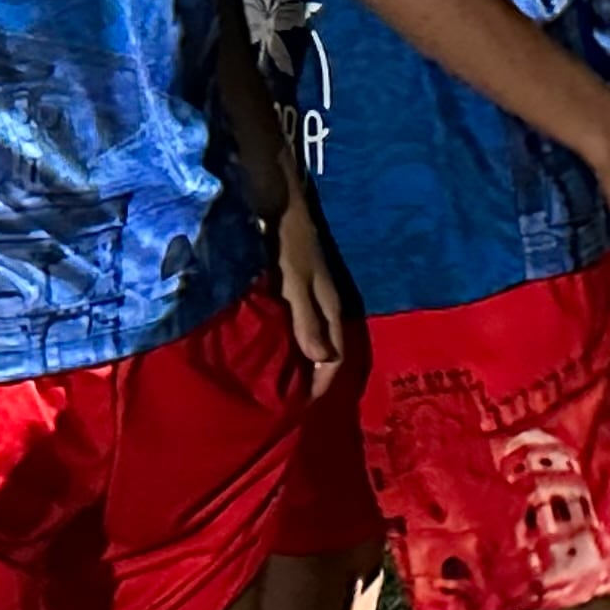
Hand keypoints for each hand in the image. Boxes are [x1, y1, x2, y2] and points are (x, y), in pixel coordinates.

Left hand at [274, 179, 351, 392]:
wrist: (281, 201)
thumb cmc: (287, 242)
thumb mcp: (295, 284)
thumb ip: (307, 321)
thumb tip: (324, 361)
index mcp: (332, 308)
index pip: (335, 359)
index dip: (321, 386)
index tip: (299, 408)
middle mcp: (327, 305)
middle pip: (328, 352)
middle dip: (314, 378)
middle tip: (288, 400)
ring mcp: (314, 295)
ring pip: (315, 339)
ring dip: (303, 361)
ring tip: (280, 380)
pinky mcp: (301, 288)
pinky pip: (302, 324)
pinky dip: (292, 342)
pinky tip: (274, 346)